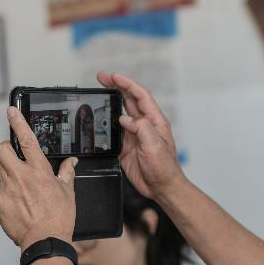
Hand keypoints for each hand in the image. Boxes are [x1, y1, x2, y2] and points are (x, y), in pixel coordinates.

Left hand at [0, 106, 76, 248]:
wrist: (44, 241)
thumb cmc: (59, 218)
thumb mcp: (68, 193)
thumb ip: (67, 173)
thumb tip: (71, 162)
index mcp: (39, 171)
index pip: (27, 140)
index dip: (18, 122)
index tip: (11, 110)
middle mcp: (20, 177)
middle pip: (1, 150)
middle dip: (5, 149)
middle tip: (12, 155)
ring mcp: (7, 190)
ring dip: (5, 169)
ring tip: (17, 181)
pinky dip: (6, 193)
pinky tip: (18, 203)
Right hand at [96, 71, 183, 199]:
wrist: (161, 187)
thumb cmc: (165, 168)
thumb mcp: (154, 145)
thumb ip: (140, 128)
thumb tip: (124, 118)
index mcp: (154, 121)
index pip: (140, 96)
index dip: (127, 84)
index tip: (113, 77)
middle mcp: (144, 125)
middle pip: (128, 100)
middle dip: (116, 86)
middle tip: (101, 77)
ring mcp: (134, 136)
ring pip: (120, 113)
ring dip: (110, 102)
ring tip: (99, 92)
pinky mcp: (126, 147)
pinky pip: (114, 132)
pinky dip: (105, 124)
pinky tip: (98, 119)